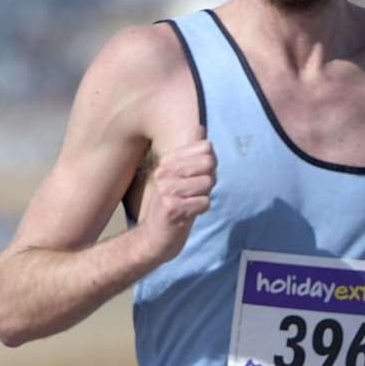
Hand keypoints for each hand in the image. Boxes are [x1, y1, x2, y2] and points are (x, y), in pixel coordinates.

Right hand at [136, 125, 216, 265]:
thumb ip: (191, 153)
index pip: (206, 148)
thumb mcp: (182, 177)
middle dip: (210, 181)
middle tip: (195, 193)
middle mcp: (164, 172)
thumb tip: (199, 127)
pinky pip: (204, 202)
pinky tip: (187, 214)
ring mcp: (166, 189)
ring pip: (208, 183)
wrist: (154, 238)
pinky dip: (201, 209)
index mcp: (168, 162)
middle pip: (209, 164)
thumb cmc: (173, 207)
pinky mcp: (171, 207)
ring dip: (205, 196)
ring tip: (190, 203)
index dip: (210, 165)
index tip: (198, 178)